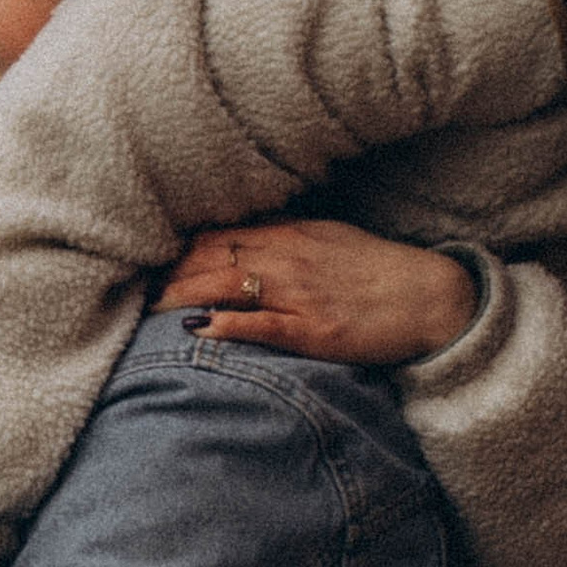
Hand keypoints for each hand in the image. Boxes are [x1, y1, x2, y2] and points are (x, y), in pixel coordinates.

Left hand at [157, 219, 480, 365]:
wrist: (430, 297)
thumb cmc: (377, 270)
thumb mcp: (328, 238)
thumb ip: (284, 236)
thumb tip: (240, 238)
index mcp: (290, 234)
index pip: (216, 234)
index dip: (177, 249)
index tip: (150, 264)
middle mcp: (288, 258)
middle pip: (211, 258)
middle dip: (169, 275)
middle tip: (137, 293)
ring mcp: (299, 294)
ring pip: (227, 287)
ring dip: (183, 298)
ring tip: (150, 314)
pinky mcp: (314, 331)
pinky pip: (262, 325)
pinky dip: (228, 326)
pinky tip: (200, 332)